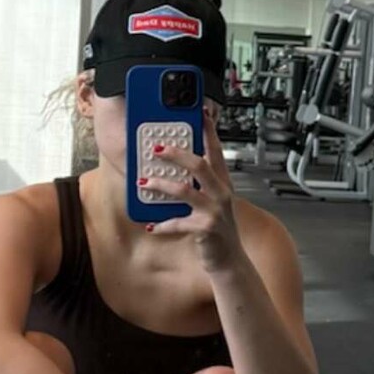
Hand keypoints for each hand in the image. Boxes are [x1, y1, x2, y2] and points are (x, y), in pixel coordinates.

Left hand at [138, 113, 241, 273]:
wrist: (229, 260)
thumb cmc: (217, 230)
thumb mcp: (211, 203)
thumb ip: (198, 186)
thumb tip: (173, 171)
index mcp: (222, 183)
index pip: (215, 151)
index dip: (208, 131)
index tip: (200, 113)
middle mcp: (221, 193)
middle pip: (199, 165)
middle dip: (177, 154)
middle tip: (156, 148)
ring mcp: (214, 211)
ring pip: (185, 190)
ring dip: (162, 185)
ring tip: (145, 182)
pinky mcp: (206, 228)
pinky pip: (179, 223)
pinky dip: (163, 224)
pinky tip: (151, 225)